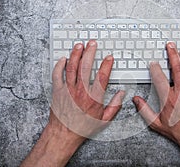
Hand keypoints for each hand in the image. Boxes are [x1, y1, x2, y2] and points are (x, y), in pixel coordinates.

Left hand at [21, 40, 123, 166]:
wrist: (63, 134)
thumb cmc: (82, 128)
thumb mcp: (103, 120)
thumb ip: (114, 106)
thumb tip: (122, 94)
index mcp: (93, 98)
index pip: (102, 76)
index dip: (106, 65)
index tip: (109, 58)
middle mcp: (80, 91)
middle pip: (86, 67)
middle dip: (90, 52)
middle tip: (92, 43)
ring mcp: (67, 90)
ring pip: (71, 67)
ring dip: (76, 55)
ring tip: (79, 45)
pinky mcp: (57, 91)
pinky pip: (57, 74)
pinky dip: (59, 65)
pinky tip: (63, 59)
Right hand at [133, 42, 179, 166]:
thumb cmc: (177, 131)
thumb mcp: (156, 123)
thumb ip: (144, 110)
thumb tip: (136, 100)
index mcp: (169, 99)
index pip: (160, 78)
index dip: (155, 68)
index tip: (153, 63)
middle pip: (177, 69)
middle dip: (172, 55)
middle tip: (170, 46)